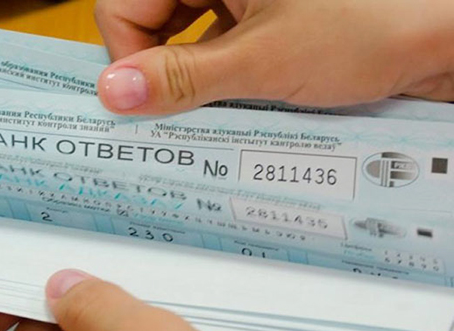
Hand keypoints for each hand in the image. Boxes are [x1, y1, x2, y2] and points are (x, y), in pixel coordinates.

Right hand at [95, 0, 453, 114]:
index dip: (126, 53)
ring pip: (184, 36)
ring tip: (209, 108)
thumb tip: (116, 91)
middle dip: (159, 69)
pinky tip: (231, 101)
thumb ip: (182, 78)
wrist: (437, 38)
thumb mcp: (262, 61)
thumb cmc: (370, 25)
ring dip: (190, 77)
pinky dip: (216, 76)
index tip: (142, 99)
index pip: (125, 2)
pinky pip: (216, 45)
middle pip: (152, 18)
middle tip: (170, 112)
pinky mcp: (260, 17)